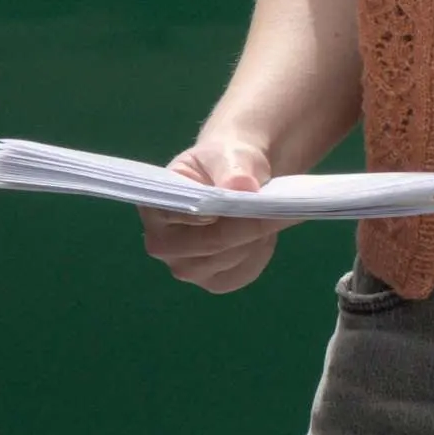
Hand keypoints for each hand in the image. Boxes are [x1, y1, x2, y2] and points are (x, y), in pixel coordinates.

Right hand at [143, 133, 281, 292]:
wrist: (240, 178)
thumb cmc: (226, 161)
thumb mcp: (230, 155)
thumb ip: (233, 170)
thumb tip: (241, 187)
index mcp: (155, 206)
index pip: (185, 217)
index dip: (221, 211)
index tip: (249, 196)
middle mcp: (161, 243)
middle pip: (212, 246)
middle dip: (250, 226)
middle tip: (278, 205)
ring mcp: (184, 267)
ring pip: (231, 261)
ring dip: (257, 238)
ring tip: (266, 213)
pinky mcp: (211, 280)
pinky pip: (243, 273)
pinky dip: (260, 254)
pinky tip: (261, 234)